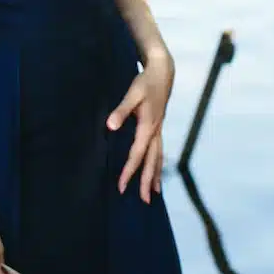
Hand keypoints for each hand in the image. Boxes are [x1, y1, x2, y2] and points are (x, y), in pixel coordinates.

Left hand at [107, 52, 172, 202]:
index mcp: (148, 127)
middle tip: (143, 201)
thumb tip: (111, 126)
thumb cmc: (145, 83)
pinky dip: (157, 165)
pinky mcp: (158, 128)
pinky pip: (159, 152)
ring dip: (154, 176)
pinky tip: (155, 172)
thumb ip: (121, 110)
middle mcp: (155, 132)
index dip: (129, 171)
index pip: (137, 154)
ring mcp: (158, 131)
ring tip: (153, 193)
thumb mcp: (132, 93)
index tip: (121, 186)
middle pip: (152, 161)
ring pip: (158, 158)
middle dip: (147, 181)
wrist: (162, 73)